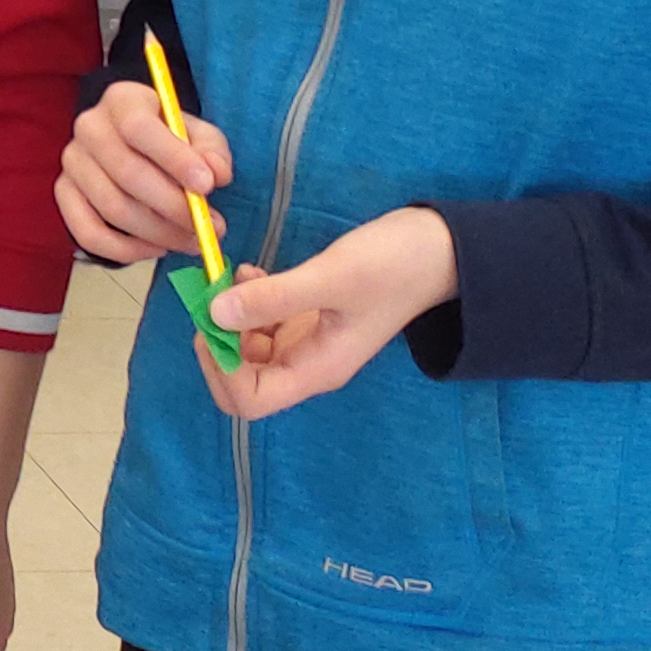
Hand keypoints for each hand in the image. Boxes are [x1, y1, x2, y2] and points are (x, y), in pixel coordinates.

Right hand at [56, 75, 232, 266]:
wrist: (135, 144)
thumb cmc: (171, 139)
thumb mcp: (200, 135)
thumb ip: (212, 152)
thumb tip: (214, 174)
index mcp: (122, 100)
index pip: (138, 127)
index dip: (173, 158)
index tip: (208, 186)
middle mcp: (89, 127)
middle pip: (126, 172)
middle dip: (174, 207)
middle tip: (209, 229)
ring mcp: (72, 161)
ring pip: (113, 208)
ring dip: (159, 233)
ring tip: (193, 241)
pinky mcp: (64, 193)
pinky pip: (88, 233)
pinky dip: (126, 250)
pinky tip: (158, 247)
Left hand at [199, 208, 458, 419]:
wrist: (438, 249)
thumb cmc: (392, 267)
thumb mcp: (332, 278)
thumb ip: (274, 297)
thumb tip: (214, 315)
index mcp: (317, 370)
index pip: (251, 400)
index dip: (222, 371)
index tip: (213, 324)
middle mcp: (308, 363)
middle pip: (243, 381)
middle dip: (219, 343)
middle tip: (215, 299)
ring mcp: (307, 341)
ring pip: (248, 346)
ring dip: (230, 316)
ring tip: (235, 276)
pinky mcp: (307, 316)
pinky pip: (262, 320)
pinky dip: (248, 299)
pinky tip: (252, 270)